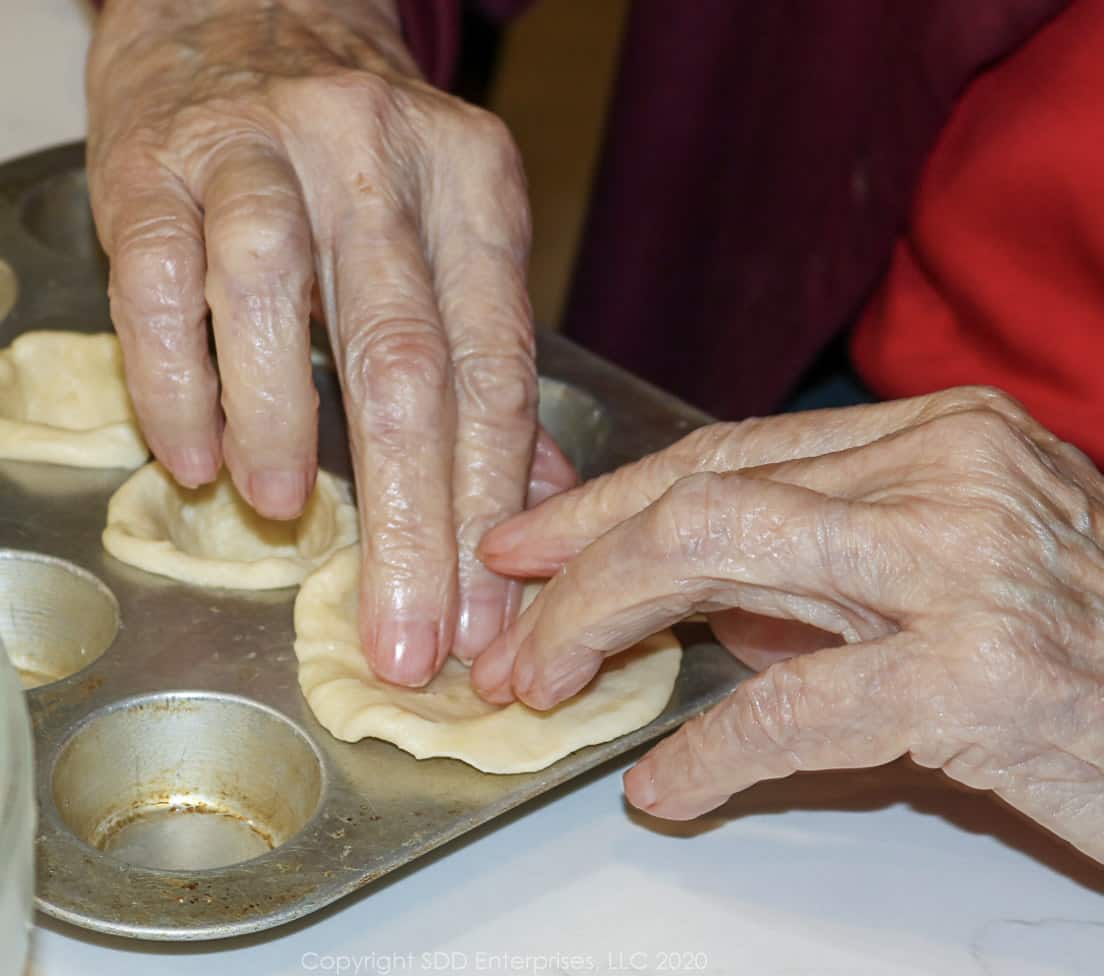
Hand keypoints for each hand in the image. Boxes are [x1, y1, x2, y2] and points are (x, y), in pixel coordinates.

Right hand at [88, 0, 550, 683]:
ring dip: (284, 425)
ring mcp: (262, 150)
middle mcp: (379, 160)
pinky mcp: (156, 162)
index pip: (494, 369)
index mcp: (473, 190)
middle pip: (404, 359)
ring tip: (284, 519)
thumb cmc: (358, 160)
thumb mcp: (450, 238)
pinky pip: (161, 280)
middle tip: (406, 638)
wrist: (243, 14)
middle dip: (409, 521)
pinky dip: (176, 381)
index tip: (484, 623)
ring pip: (275, 296)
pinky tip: (192, 457)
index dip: (489, 507)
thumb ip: (490, 367)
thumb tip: (532, 500)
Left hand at [471, 387, 1103, 862]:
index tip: (526, 541)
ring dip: (604, 626)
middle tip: (512, 634)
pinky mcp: (983, 671)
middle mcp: (946, 474)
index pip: (724, 450)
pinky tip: (663, 787)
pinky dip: (711, 752)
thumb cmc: (1088, 650)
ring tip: (546, 686)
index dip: (607, 500)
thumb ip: (824, 573)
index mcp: (935, 435)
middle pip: (700, 494)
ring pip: (720, 557)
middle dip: (580, 565)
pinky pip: (797, 705)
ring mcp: (966, 562)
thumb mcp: (951, 573)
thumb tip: (703, 609)